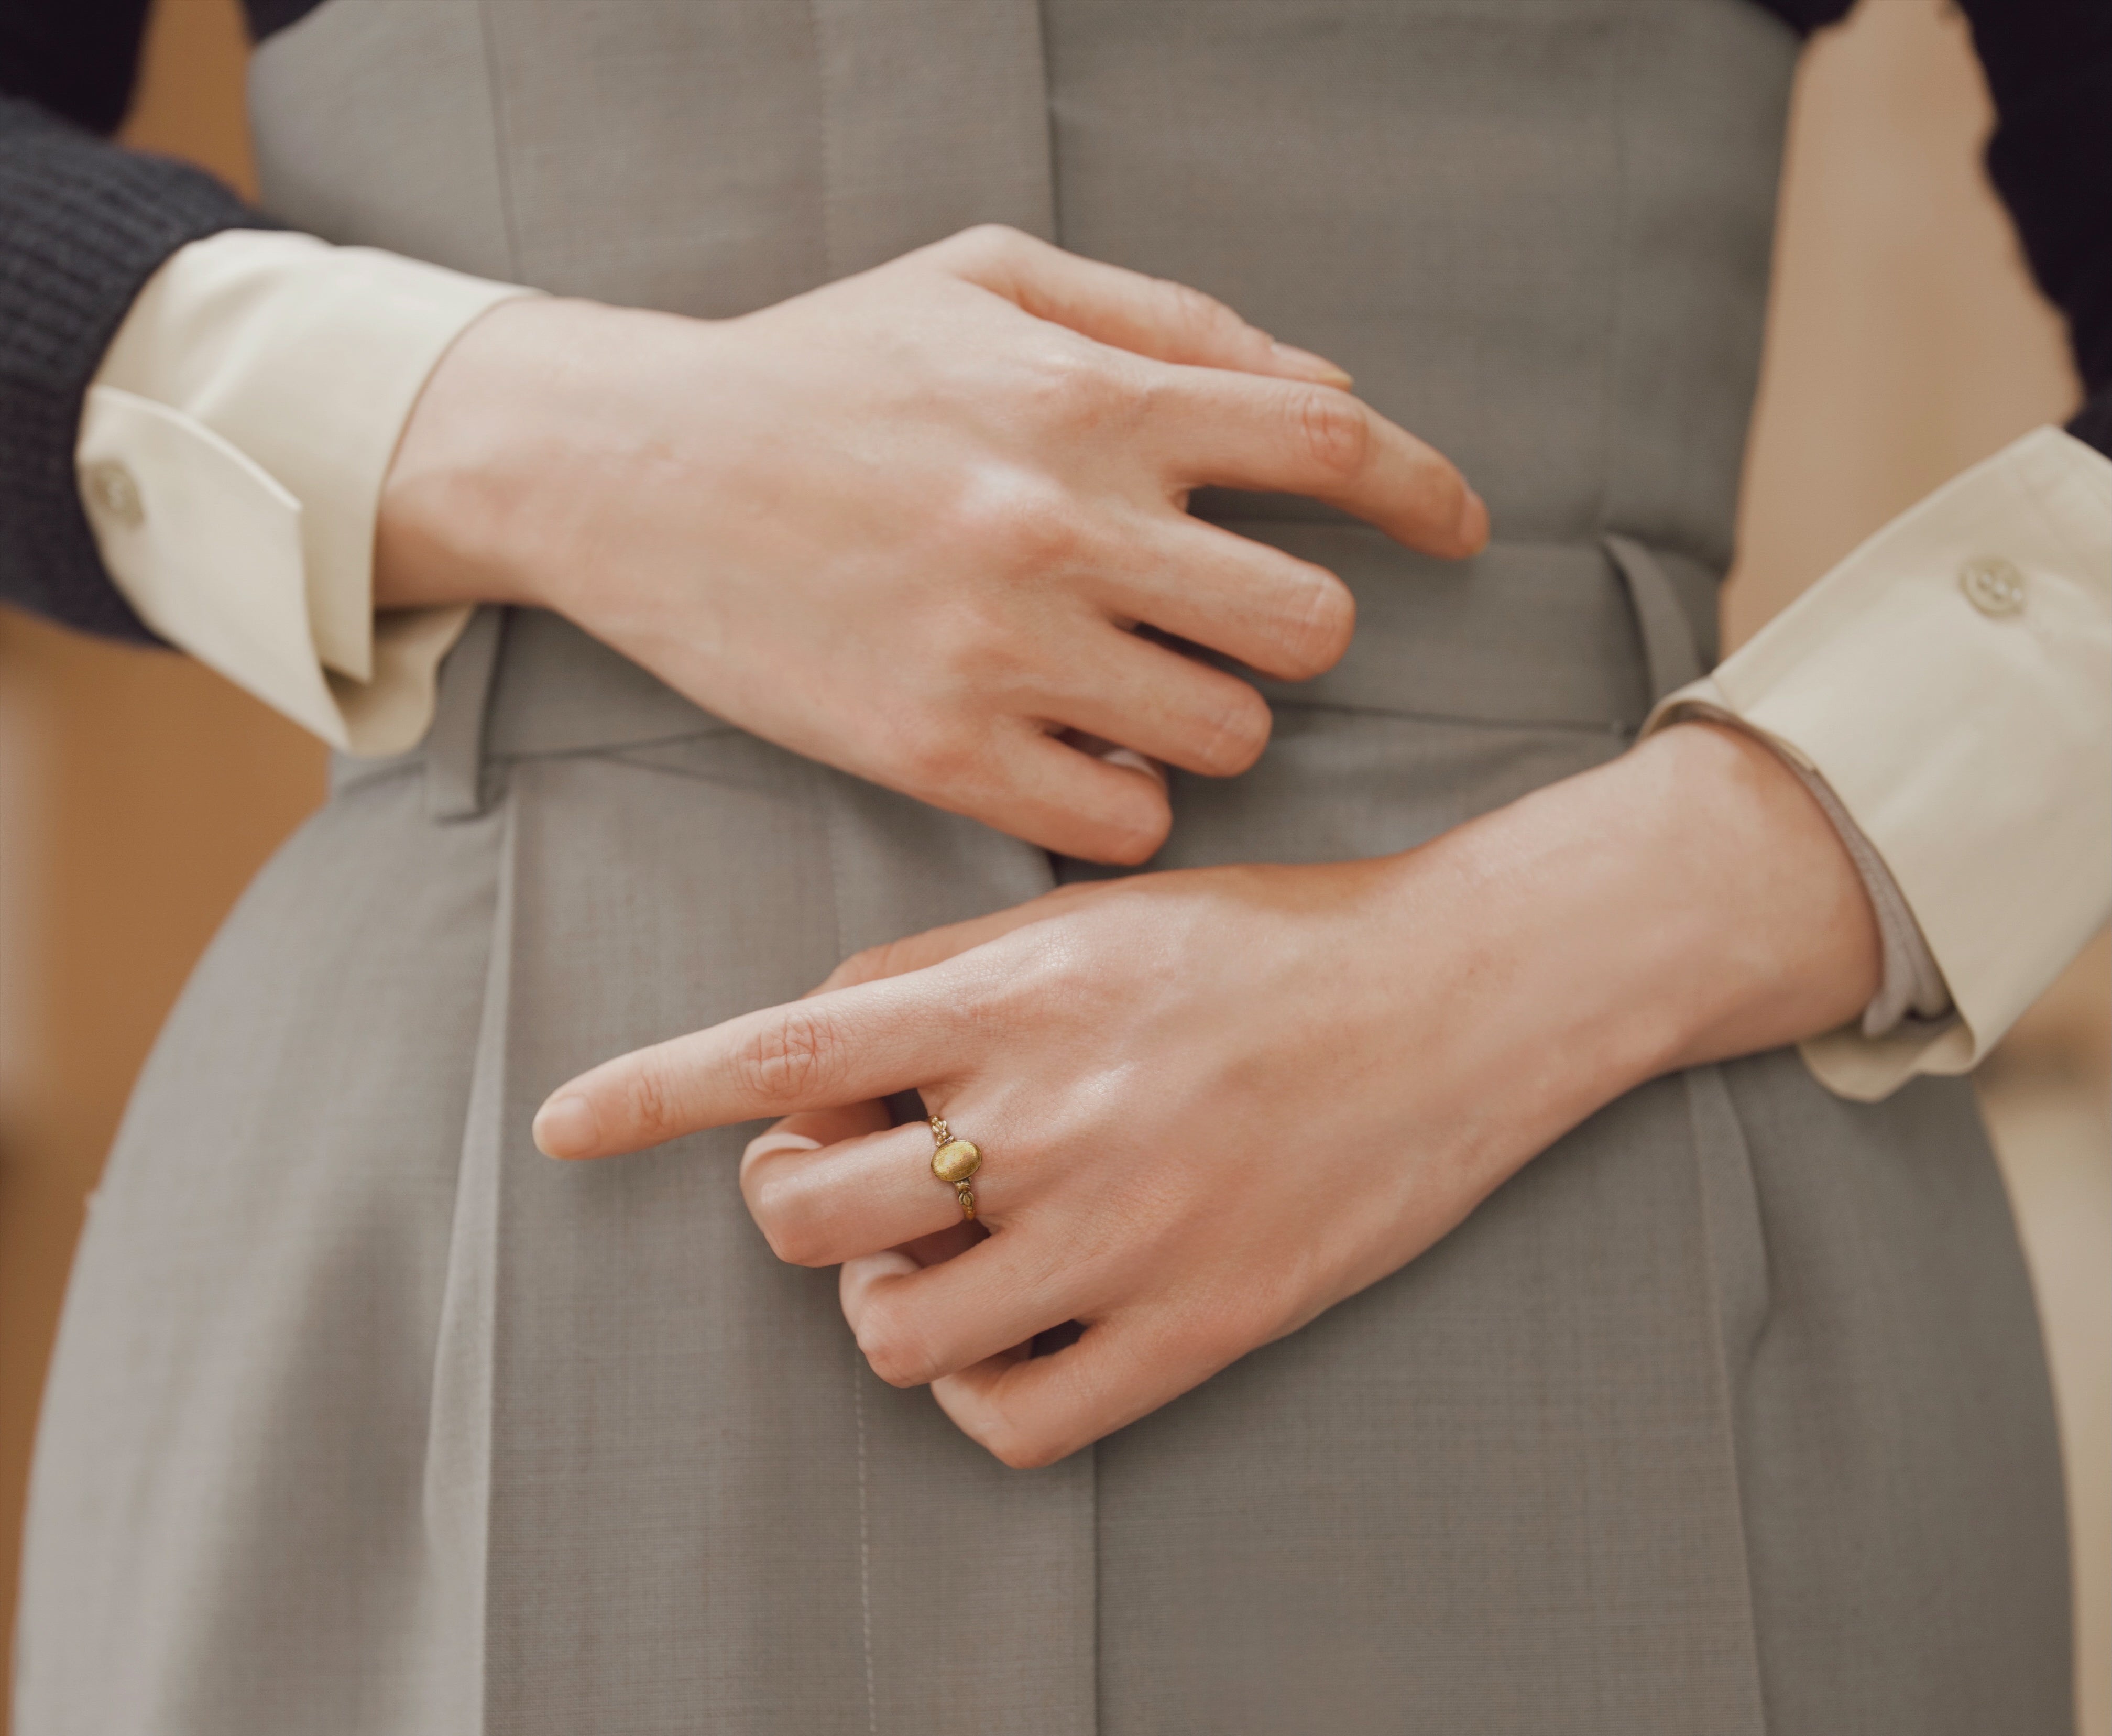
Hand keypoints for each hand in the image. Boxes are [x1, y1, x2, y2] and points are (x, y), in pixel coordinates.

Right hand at [375, 226, 1484, 863]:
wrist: (629, 469)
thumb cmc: (820, 368)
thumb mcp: (988, 279)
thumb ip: (1171, 325)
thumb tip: (1329, 396)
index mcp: (1090, 397)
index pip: (1333, 450)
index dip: (1426, 494)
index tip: (1458, 530)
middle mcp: (1062, 525)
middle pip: (1307, 626)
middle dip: (1302, 634)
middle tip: (1243, 627)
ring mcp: (1001, 652)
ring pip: (1226, 738)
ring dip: (1213, 722)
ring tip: (1141, 690)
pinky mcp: (937, 755)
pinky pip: (1119, 821)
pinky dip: (1128, 800)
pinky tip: (1082, 755)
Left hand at [529, 725, 1880, 1464]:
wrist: (1465, 998)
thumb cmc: (1276, 945)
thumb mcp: (1100, 915)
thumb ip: (943, 978)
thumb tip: (809, 1053)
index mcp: (1018, 994)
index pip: (782, 1051)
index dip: (649, 1093)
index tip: (557, 1128)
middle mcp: (1050, 1114)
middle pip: (803, 1218)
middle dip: (796, 1210)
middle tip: (862, 1186)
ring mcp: (1122, 1231)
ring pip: (890, 1334)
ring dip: (886, 1305)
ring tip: (953, 1260)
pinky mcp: (1199, 1325)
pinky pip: (1011, 1417)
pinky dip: (981, 1388)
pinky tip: (1016, 1332)